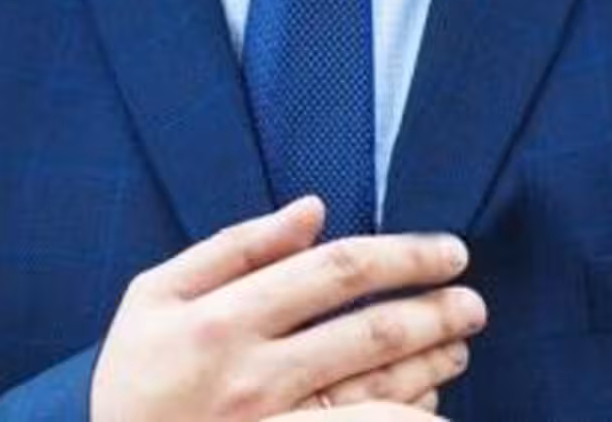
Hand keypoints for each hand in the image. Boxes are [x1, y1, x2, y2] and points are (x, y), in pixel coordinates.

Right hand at [89, 196, 484, 420]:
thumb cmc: (137, 373)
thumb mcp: (157, 295)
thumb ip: (236, 248)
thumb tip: (313, 209)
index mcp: (222, 318)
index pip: (335, 271)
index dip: (403, 257)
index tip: (448, 251)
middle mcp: (251, 376)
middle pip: (369, 335)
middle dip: (436, 313)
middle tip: (474, 302)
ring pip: (376, 394)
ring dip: (430, 366)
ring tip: (459, 345)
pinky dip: (403, 417)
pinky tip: (426, 404)